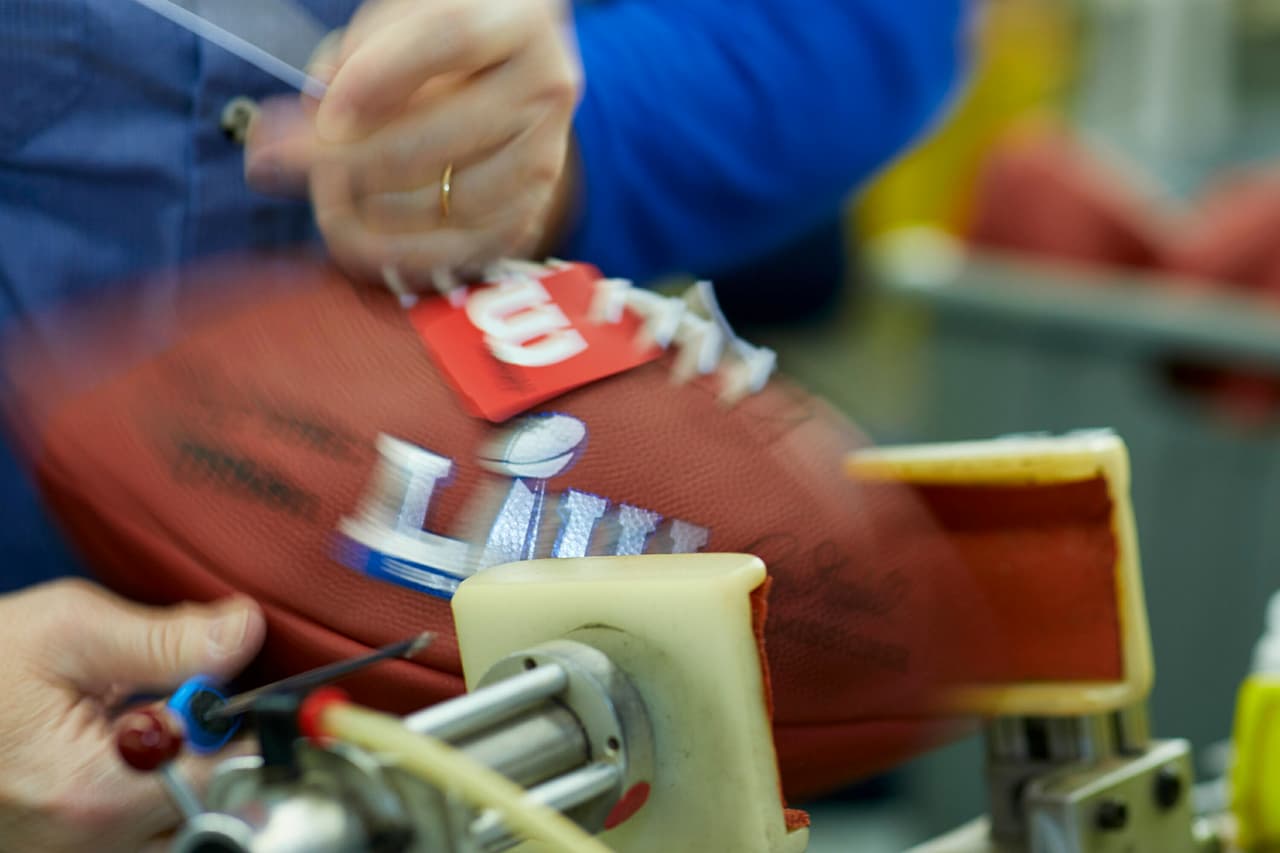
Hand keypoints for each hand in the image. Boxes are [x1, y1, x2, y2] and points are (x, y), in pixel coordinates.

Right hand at [0, 579, 264, 851]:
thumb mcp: (66, 631)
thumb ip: (165, 639)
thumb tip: (243, 632)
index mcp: (93, 792)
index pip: (221, 774)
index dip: (239, 724)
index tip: (233, 686)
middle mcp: (89, 843)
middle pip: (209, 807)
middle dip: (218, 752)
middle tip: (191, 705)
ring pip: (181, 823)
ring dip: (191, 776)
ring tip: (154, 728)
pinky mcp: (73, 849)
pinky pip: (147, 830)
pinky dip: (159, 792)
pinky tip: (135, 753)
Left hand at [248, 0, 582, 288]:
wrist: (505, 81)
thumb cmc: (438, 47)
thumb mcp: (398, 23)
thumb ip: (355, 55)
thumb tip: (314, 116)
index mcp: (517, 20)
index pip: (452, 39)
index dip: (380, 77)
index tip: (322, 113)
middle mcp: (545, 89)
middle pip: (442, 134)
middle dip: (351, 159)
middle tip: (284, 164)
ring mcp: (544, 158)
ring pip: (449, 201)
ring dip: (369, 210)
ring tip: (318, 197)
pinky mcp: (530, 213)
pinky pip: (462, 251)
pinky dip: (401, 255)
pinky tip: (353, 243)